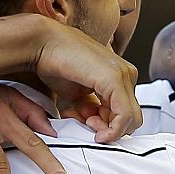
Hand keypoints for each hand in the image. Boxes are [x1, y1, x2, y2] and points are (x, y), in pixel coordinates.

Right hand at [29, 17, 140, 141]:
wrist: (43, 43)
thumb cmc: (56, 63)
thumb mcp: (79, 94)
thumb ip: (92, 108)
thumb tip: (98, 124)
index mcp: (119, 75)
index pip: (126, 112)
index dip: (108, 126)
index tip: (87, 124)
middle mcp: (126, 73)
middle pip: (131, 117)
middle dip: (109, 128)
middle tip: (87, 124)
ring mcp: (123, 74)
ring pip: (131, 119)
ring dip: (107, 129)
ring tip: (84, 121)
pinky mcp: (115, 78)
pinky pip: (124, 115)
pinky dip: (112, 129)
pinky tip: (92, 127)